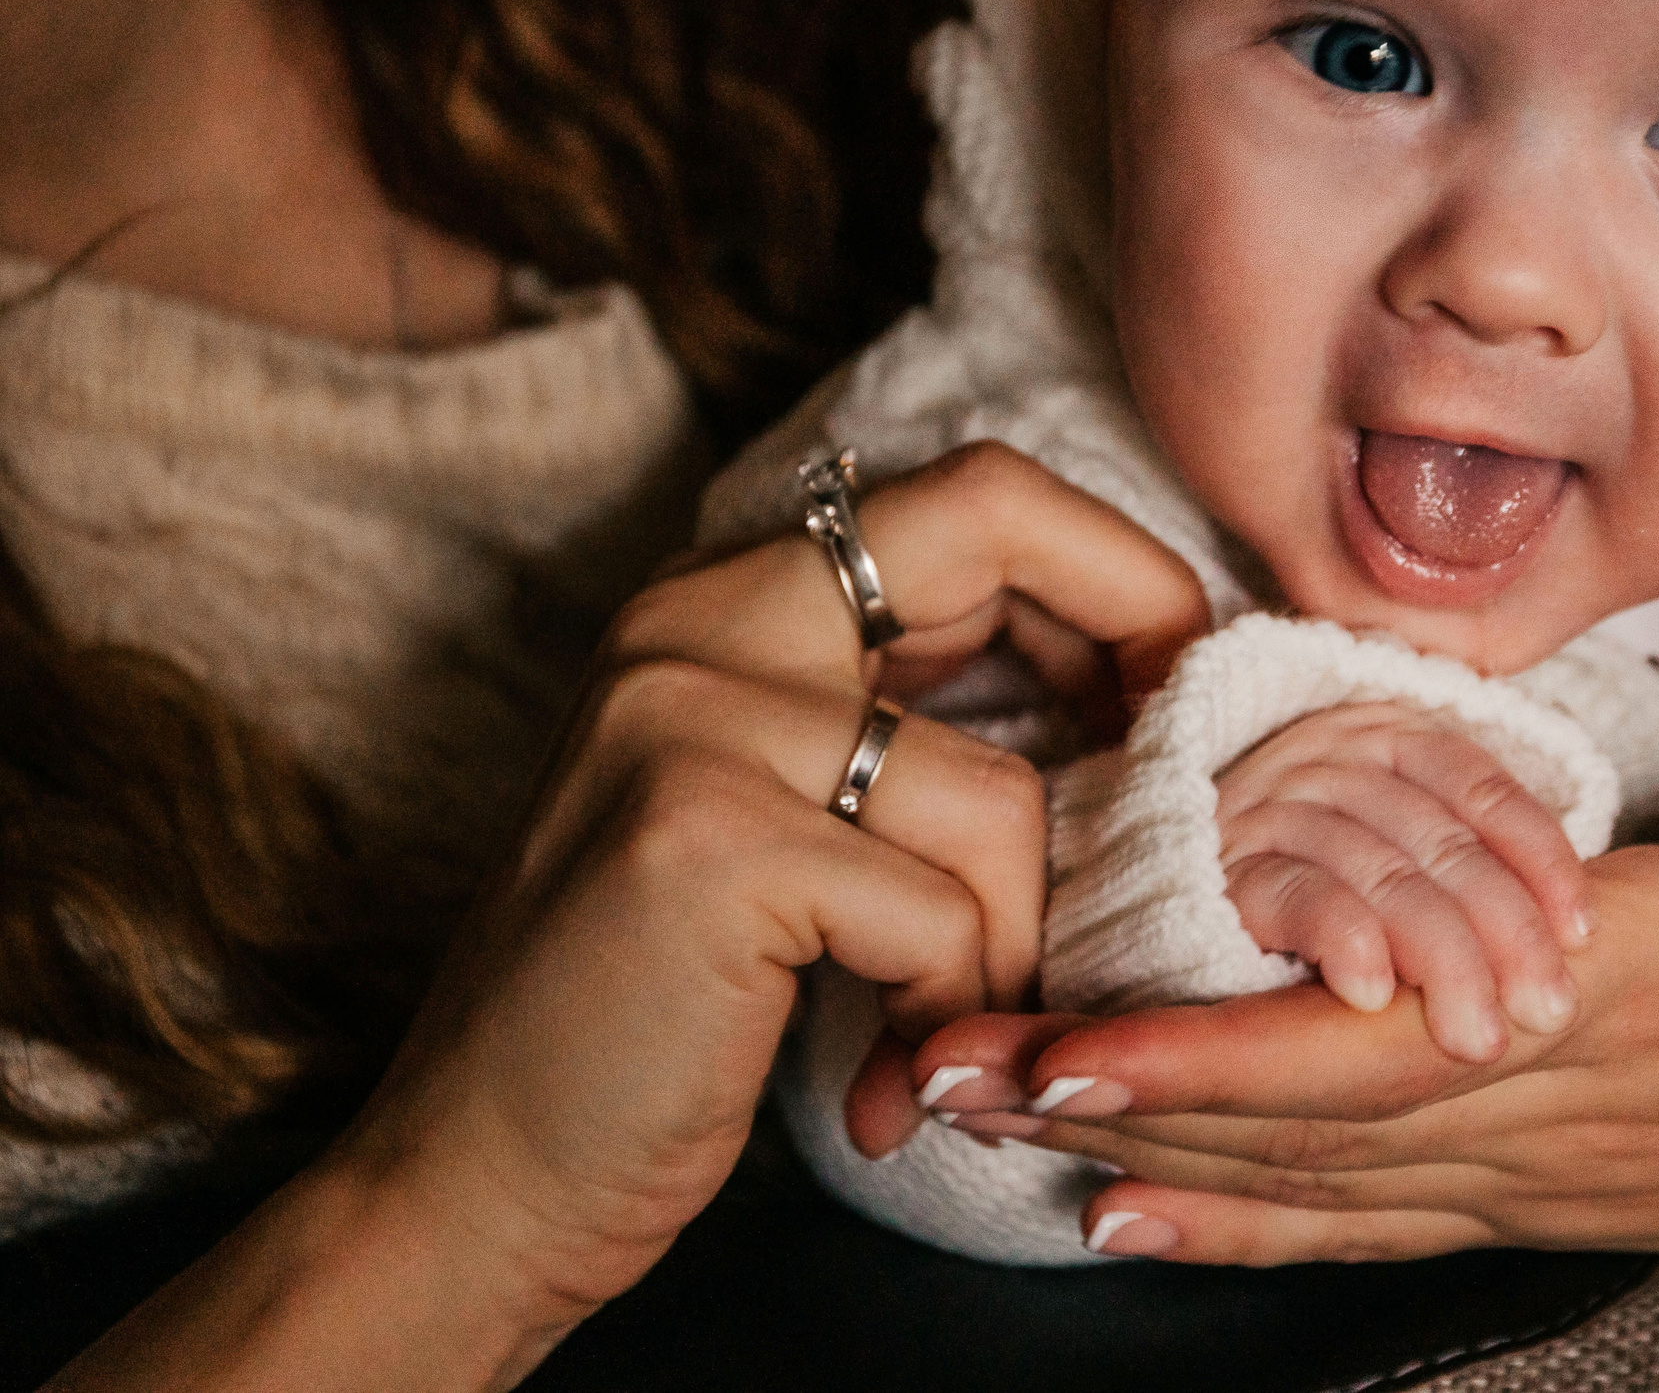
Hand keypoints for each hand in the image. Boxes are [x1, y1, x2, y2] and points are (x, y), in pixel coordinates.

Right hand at [53, 443, 1209, 1387]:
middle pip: (994, 523)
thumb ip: (916, 723)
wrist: (474, 1181)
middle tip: (1154, 816)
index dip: (1113, 577)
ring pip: (1000, 794)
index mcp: (725, 600)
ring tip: (948, 1026)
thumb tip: (1145, 682)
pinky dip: (951, 1011)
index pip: (977, 495)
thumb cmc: (667, 1011)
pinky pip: (944, 912)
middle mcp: (696, 621)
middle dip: (1125, 661)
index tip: (1168, 698)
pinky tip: (888, 1074)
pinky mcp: (706, 843)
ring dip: (1013, 947)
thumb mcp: (792, 817)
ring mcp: (689, 718)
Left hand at [894, 569, 1658, 1263]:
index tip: (1087, 1035)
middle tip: (951, 1066)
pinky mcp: (1565, 1189)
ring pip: (1331, 1180)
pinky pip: (1383, 1222)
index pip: (1418, 1027)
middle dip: (1130, 1098)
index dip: (1246, 1046)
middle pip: (1324, 1116)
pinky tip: (1124, 1223)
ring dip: (1152, 1157)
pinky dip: (1250, 1225)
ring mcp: (1570, 1161)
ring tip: (985, 1124)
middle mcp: (1588, 1091)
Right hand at [1217, 701, 1592, 1062]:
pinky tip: (1372, 995)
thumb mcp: (1395, 855)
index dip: (1541, 859)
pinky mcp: (1219, 867)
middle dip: (1504, 932)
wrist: (1164, 896)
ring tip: (1474, 1032)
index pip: (1483, 786)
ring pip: (1380, 871)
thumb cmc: (1315, 888)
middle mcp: (1331, 758)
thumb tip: (1581, 935)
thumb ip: (1465, 867)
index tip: (1584, 937)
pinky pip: (1293, 892)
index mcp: (1388, 737)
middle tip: (1544, 1013)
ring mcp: (1272, 807)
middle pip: (1440, 839)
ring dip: (1438, 956)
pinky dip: (1341, 938)